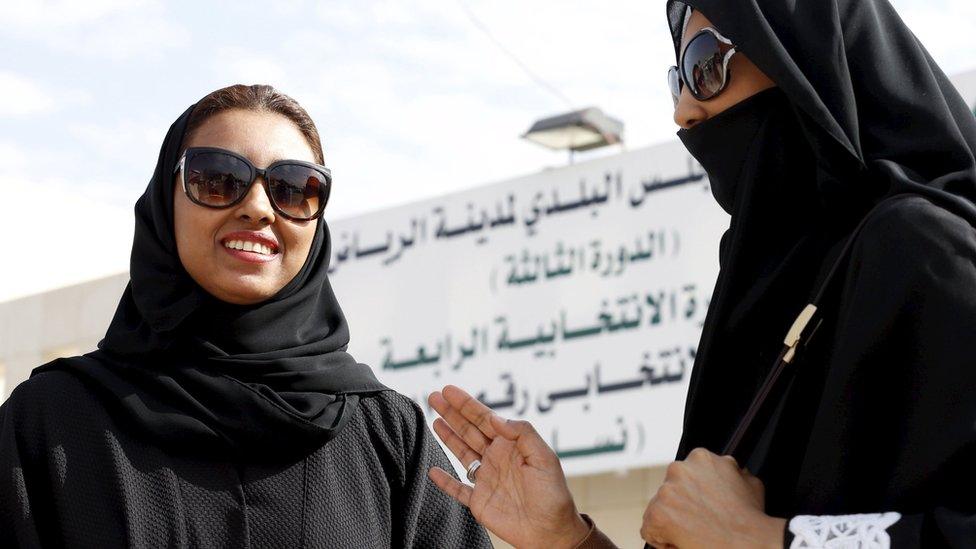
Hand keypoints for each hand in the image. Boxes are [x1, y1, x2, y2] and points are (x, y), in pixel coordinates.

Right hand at [427, 385, 589, 548]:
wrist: (550, 531)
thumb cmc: (553, 494)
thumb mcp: (544, 457)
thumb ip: (522, 433)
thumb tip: (496, 417)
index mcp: (511, 445)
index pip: (485, 419)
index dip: (466, 404)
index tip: (449, 391)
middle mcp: (496, 458)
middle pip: (469, 431)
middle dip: (452, 413)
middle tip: (434, 397)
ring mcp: (486, 479)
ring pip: (462, 452)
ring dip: (447, 436)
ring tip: (433, 420)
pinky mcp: (479, 501)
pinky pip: (457, 488)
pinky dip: (444, 481)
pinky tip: (433, 470)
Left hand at [641, 448, 785, 548]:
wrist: (748, 542)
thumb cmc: (751, 517)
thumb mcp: (748, 482)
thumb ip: (732, 471)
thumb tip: (732, 469)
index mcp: (700, 458)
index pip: (684, 476)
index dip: (693, 495)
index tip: (703, 507)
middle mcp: (679, 469)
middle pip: (669, 492)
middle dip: (681, 507)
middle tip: (699, 522)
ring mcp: (666, 491)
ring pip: (659, 510)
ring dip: (672, 522)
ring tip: (696, 532)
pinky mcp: (657, 514)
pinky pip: (650, 531)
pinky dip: (663, 540)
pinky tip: (685, 541)